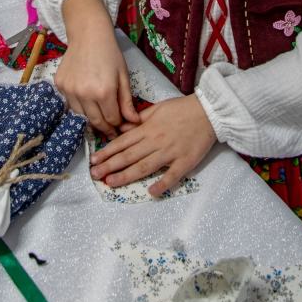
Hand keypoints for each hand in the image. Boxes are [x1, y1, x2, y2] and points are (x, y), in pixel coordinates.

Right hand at [54, 0, 140, 136]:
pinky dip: (79, 107)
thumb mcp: (123, 76)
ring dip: (91, 119)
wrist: (88, 34)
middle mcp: (85, 94)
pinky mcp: (60, 86)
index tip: (120, 127)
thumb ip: (127, 102)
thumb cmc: (110, 53)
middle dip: (105, 128)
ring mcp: (70, 90)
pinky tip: (87, 102)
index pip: (112, 120)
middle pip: (96, 122)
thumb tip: (133, 122)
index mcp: (104, 92)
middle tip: (111, 129)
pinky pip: (70, 104)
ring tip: (100, 117)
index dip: (117, 125)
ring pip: (81, 116)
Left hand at [89, 94, 216, 195]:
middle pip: (129, 156)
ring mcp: (170, 152)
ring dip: (126, 175)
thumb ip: (139, 119)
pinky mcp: (185, 162)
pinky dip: (162, 184)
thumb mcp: (157, 108)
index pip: (123, 142)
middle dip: (110, 166)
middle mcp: (155, 141)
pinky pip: (172, 175)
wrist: (208, 112)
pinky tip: (151, 193)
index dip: (107, 152)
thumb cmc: (182, 109)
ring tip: (111, 183)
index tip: (94, 160)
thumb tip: (123, 128)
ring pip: (144, 166)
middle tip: (94, 175)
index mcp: (148, 128)